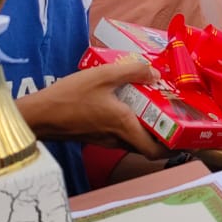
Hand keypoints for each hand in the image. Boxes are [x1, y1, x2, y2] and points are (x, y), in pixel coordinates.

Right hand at [17, 61, 168, 158]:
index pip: (155, 151)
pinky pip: (119, 134)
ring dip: (145, 127)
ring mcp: (104, 139)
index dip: (173, 147)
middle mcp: (117, 138)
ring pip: (133, 140)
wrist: (37, 114)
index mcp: (124, 126)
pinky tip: (126, 104)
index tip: (184, 135)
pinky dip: (128, 124)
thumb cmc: (70, 97)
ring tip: (152, 106)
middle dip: (162, 134)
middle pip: (146, 146)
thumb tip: (155, 73)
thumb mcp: (104, 75)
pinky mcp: (93, 135)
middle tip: (171, 115)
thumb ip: (132, 71)